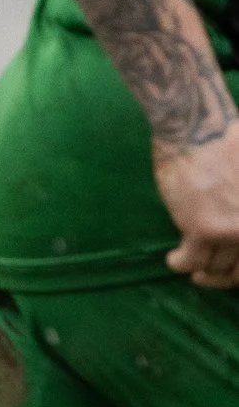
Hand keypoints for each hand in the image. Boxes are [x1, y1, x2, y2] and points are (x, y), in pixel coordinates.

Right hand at [157, 123, 238, 288]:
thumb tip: (231, 217)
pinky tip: (174, 260)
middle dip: (222, 277)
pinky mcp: (203, 230)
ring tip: (188, 263)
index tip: (229, 269)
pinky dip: (180, 263)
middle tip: (207, 276)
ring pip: (214, 265)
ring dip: (200, 269)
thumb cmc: (228, 144)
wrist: (199, 129)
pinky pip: (191, 259)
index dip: (238, 269)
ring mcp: (232, 232)